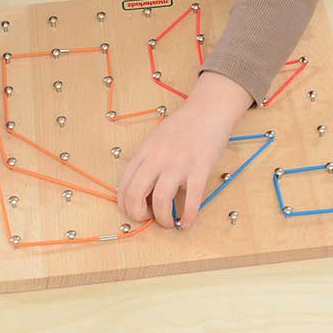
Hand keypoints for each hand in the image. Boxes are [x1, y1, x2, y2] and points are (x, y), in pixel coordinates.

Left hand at [117, 72, 251, 229]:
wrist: (208, 110)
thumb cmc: (183, 125)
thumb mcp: (156, 139)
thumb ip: (147, 160)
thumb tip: (142, 188)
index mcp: (145, 151)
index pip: (124, 184)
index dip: (126, 204)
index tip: (135, 211)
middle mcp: (158, 158)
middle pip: (136, 194)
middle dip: (138, 214)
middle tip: (148, 218)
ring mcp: (179, 164)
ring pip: (161, 200)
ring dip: (162, 219)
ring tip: (168, 222)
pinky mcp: (200, 169)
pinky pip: (192, 200)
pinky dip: (188, 217)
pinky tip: (187, 223)